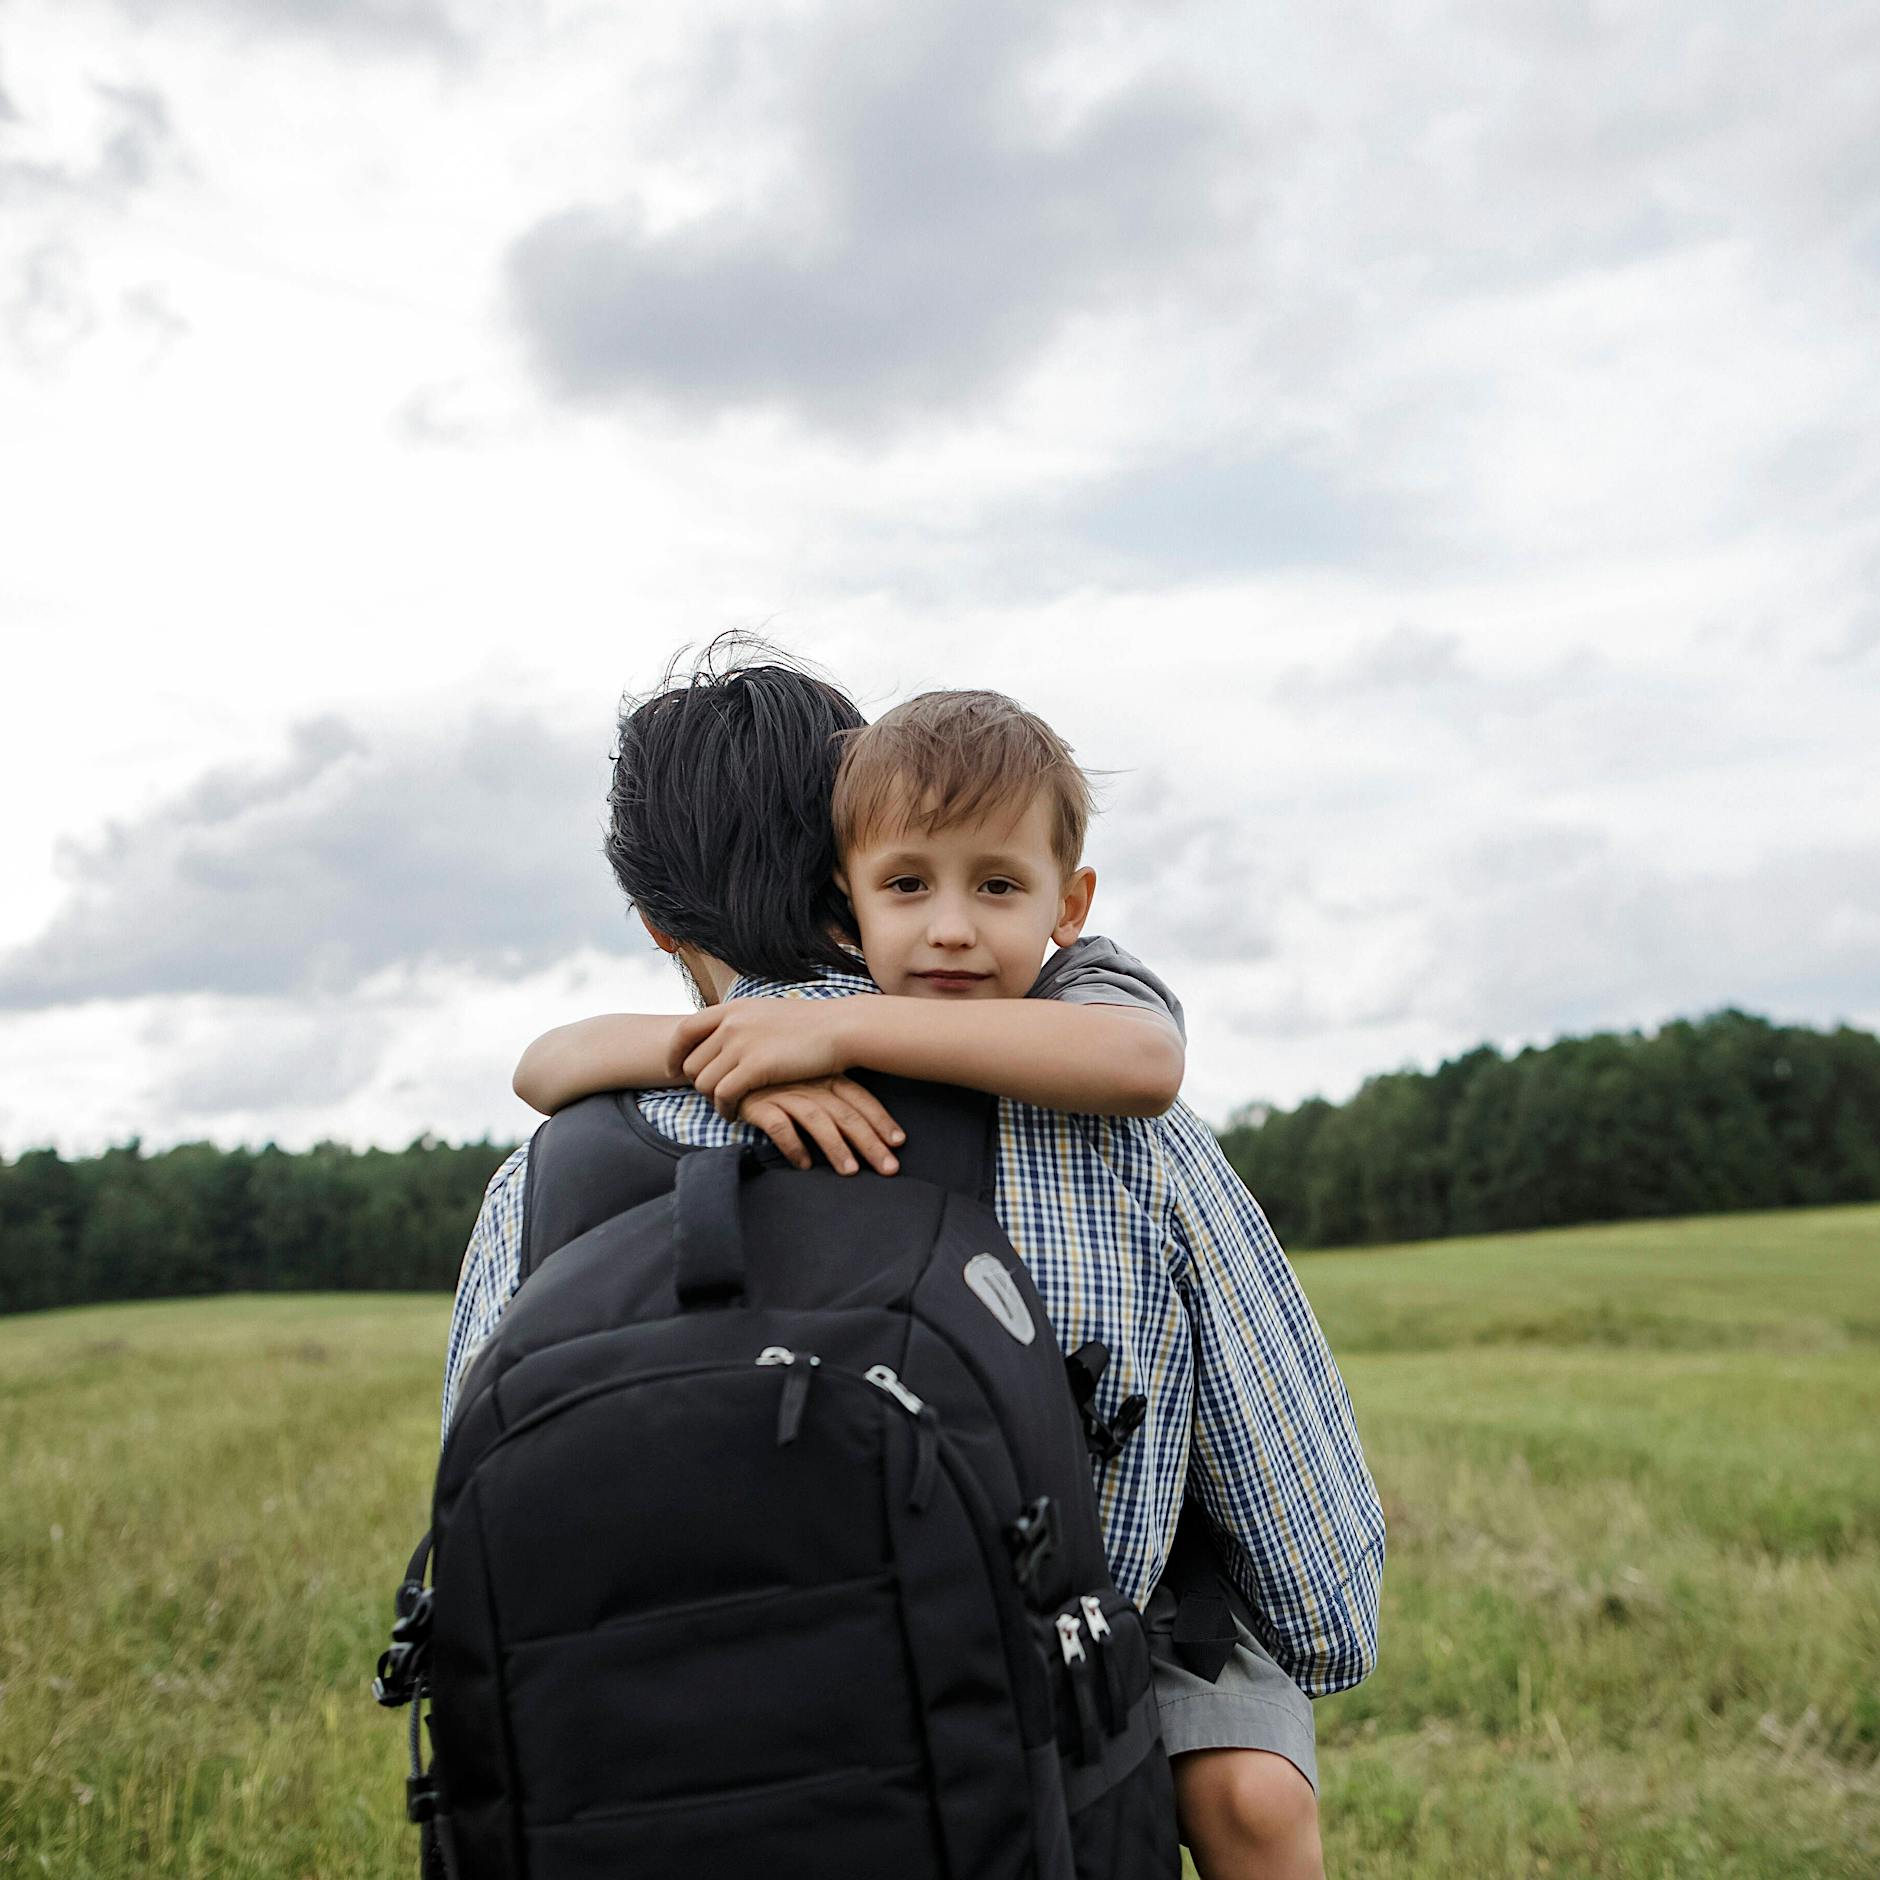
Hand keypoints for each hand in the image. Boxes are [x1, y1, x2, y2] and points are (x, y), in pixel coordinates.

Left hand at [670, 1000, 854, 1116]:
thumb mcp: (769, 1012)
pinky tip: (736, 1114)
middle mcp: (731, 1023)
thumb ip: (744, 1022)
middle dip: (700, 1084)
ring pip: (704, 1082)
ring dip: (713, 1100)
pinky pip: (723, 1095)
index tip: (675, 1070)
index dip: (674, 1054)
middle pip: (691, 1063)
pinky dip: (725, 1109)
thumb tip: (727, 1035)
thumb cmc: (812, 1025)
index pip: (684, 1030)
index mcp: (733, 1008)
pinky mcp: (755, 1067)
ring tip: (728, 1107)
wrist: (841, 1028)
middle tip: (715, 1096)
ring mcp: (741, 1044)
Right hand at [738, 1077, 904, 1175]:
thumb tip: (867, 1132)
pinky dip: (794, 1145)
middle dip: (870, 1142)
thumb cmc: (777, 1077)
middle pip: (846, 1114)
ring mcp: (785, 1092)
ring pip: (817, 1120)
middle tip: (889, 1168)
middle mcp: (810, 1083)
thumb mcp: (810, 1080)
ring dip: (836, 1147)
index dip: (880, 1120)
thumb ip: (834, 1101)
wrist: (730, 1064)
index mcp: (827, 1075)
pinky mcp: (759, 1103)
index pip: (860, 1099)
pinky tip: (805, 1164)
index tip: (899, 1142)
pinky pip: (779, 1125)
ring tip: (851, 1172)